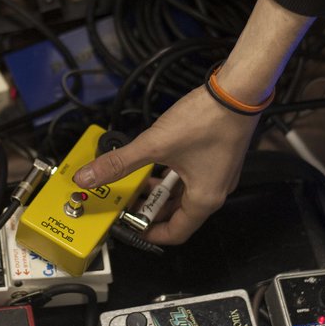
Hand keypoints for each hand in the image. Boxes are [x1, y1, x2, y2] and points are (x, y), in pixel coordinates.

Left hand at [73, 87, 261, 244]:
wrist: (237, 92)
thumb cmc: (206, 121)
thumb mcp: (155, 145)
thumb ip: (120, 163)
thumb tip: (88, 178)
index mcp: (204, 199)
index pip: (176, 233)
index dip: (150, 234)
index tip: (131, 227)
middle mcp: (215, 191)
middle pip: (178, 214)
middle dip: (151, 209)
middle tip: (128, 202)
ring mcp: (218, 174)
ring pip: (184, 193)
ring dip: (160, 190)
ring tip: (137, 180)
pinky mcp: (217, 158)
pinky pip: (191, 176)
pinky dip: (171, 174)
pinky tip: (155, 160)